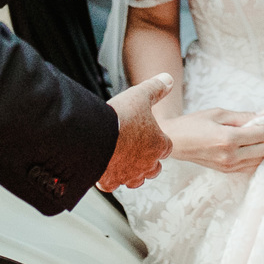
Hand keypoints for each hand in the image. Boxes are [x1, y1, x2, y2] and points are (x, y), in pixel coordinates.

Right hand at [98, 73, 173, 190]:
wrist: (95, 135)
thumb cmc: (120, 117)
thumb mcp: (140, 95)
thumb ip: (156, 88)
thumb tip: (168, 79)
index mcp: (159, 144)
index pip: (166, 147)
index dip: (159, 141)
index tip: (150, 136)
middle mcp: (148, 164)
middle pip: (154, 168)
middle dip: (148, 161)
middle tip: (136, 150)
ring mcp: (129, 175)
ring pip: (136, 180)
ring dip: (132, 172)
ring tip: (122, 162)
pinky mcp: (111, 181)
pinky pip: (112, 184)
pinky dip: (109, 179)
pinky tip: (103, 170)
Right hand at [162, 108, 263, 172]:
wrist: (174, 141)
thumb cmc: (193, 124)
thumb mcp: (218, 113)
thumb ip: (243, 115)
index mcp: (228, 139)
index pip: (262, 134)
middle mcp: (231, 156)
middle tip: (262, 125)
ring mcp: (229, 166)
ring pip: (261, 159)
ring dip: (263, 146)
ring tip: (254, 135)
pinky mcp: (227, 171)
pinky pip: (251, 166)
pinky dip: (255, 156)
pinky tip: (248, 145)